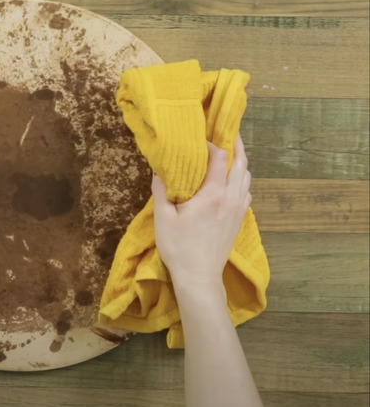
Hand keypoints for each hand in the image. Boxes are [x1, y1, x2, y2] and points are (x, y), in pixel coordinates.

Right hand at [151, 135, 251, 289]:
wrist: (199, 276)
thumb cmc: (179, 247)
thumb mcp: (163, 218)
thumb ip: (161, 190)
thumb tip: (159, 169)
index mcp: (213, 193)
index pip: (220, 157)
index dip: (212, 143)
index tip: (200, 138)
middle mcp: (231, 197)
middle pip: (241, 162)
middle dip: (236, 144)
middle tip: (228, 130)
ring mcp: (239, 208)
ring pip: (247, 176)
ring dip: (240, 161)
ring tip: (230, 152)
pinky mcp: (240, 219)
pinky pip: (246, 191)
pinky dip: (241, 179)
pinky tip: (231, 181)